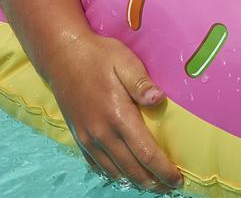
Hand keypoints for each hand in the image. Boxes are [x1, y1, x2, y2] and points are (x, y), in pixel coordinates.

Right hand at [43, 32, 181, 191]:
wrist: (62, 56)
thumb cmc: (98, 56)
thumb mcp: (125, 61)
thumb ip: (142, 83)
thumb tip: (160, 100)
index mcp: (118, 116)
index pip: (145, 153)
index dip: (163, 170)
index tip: (178, 180)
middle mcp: (101, 133)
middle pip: (131, 169)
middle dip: (153, 182)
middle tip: (170, 189)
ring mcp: (88, 138)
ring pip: (114, 171)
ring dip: (135, 182)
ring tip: (152, 186)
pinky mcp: (79, 137)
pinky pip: (97, 165)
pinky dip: (113, 176)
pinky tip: (124, 177)